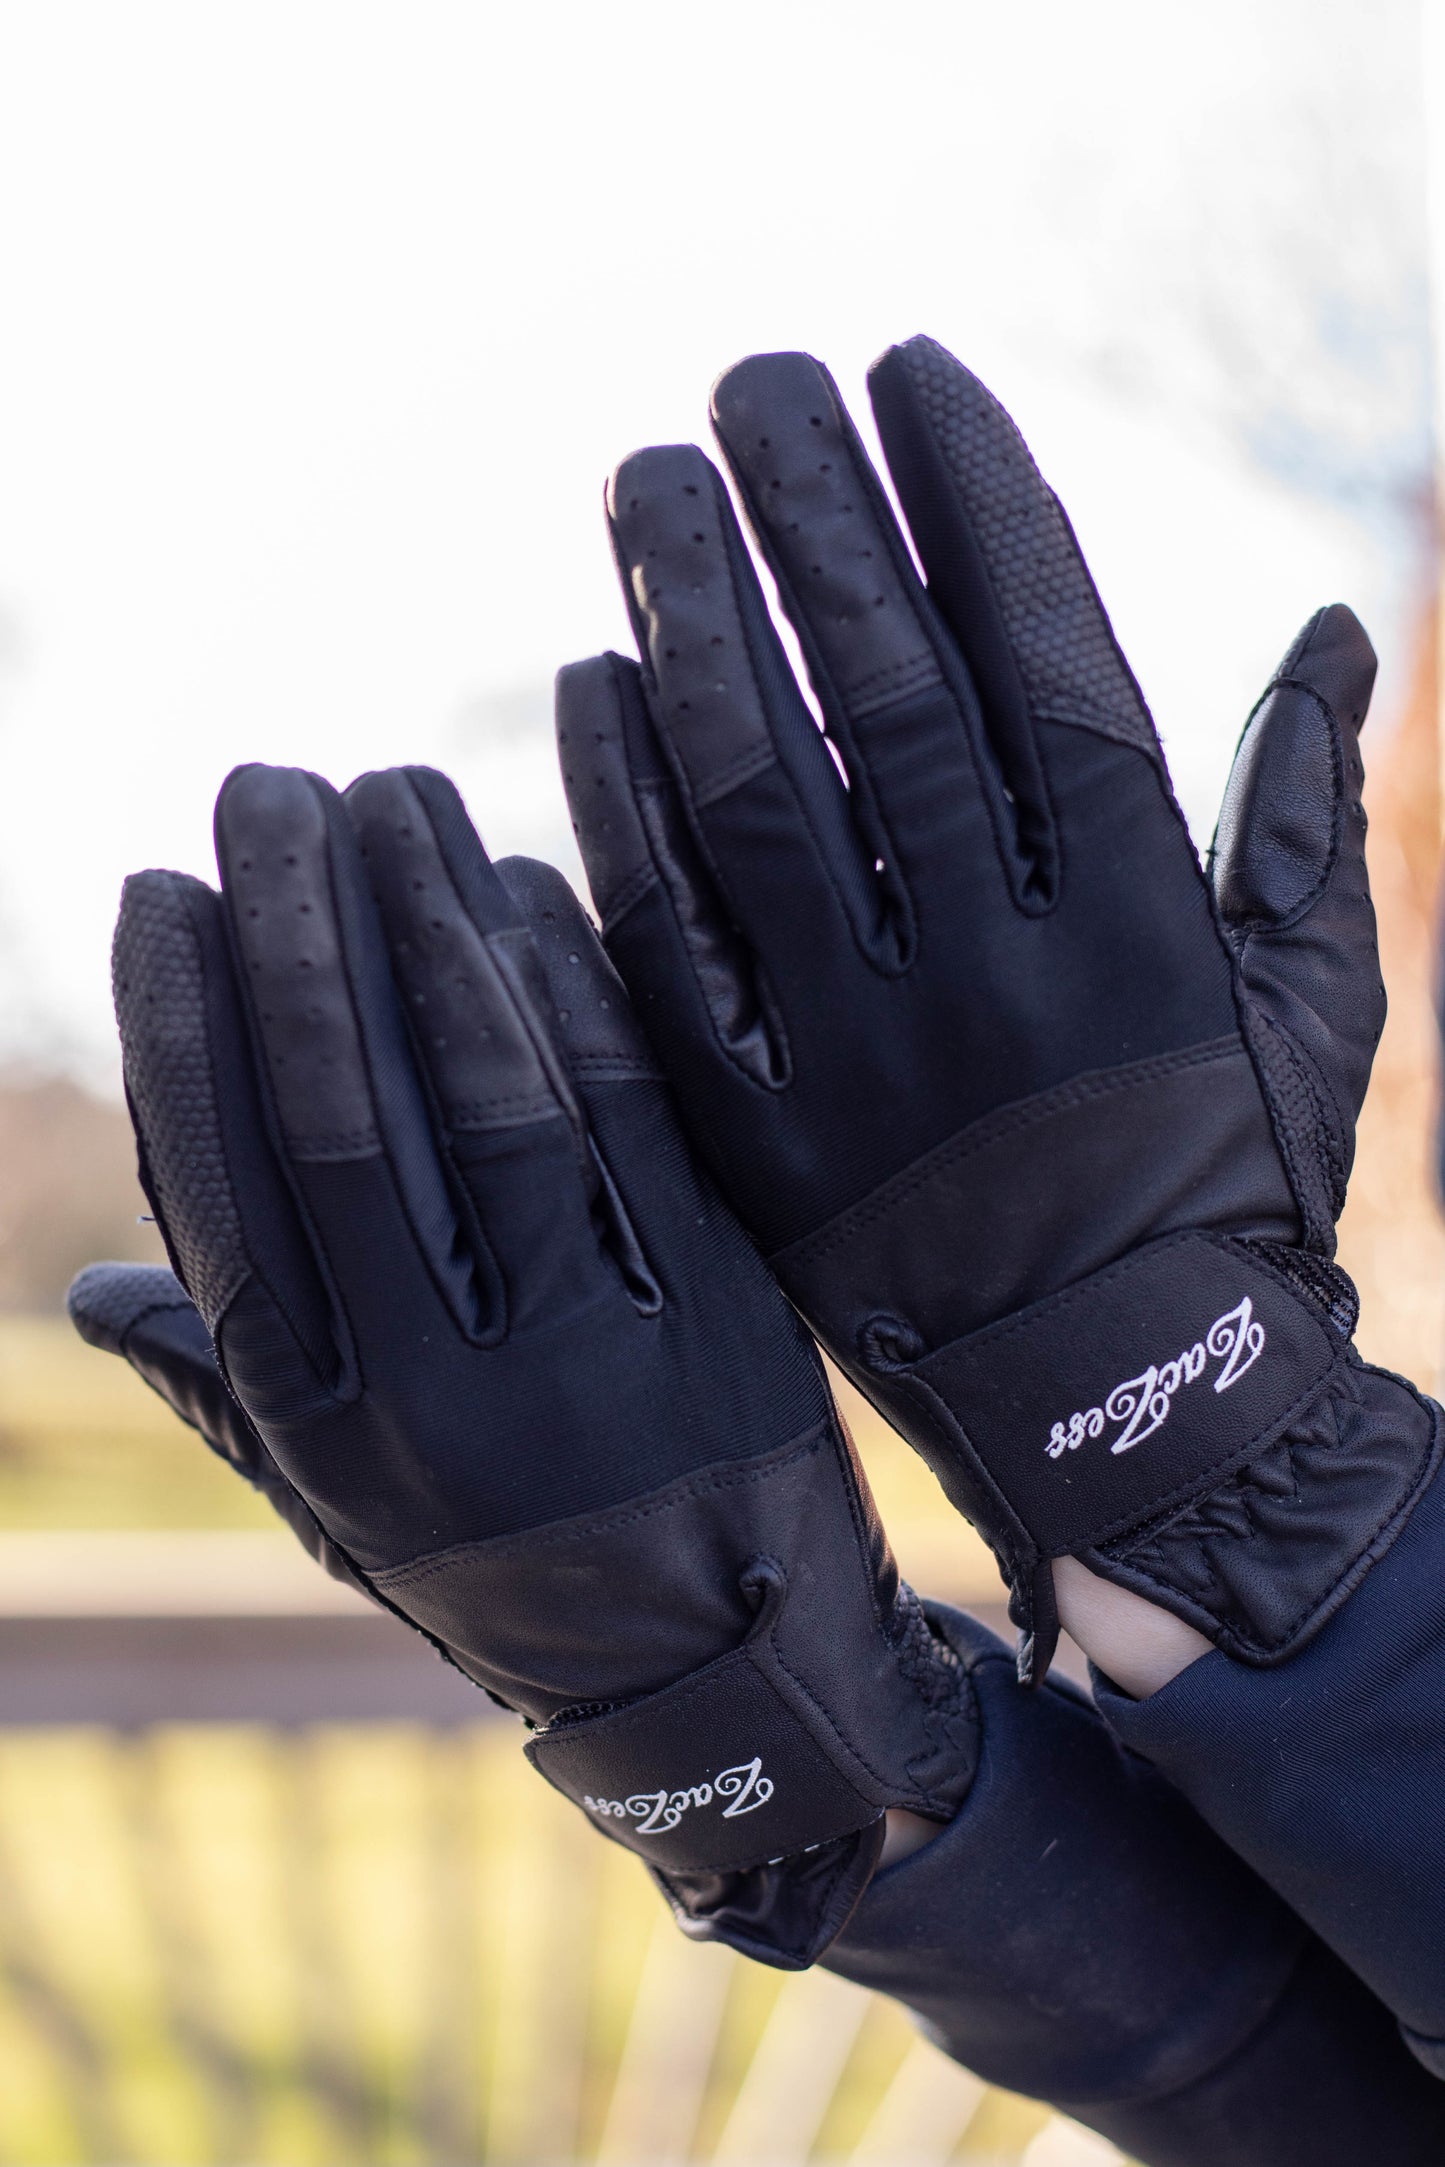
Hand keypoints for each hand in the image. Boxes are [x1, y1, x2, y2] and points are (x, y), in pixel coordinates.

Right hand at [75, 760, 975, 1965]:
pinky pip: (630, 1121)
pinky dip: (573, 995)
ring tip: (393, 794)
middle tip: (270, 786)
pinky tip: (527, 888)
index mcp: (328, 1428)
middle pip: (342, 1111)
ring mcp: (586, 1347)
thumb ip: (235, 1392)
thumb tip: (96, 1291)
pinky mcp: (713, 1309)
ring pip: (484, 1092)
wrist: (738, 1686)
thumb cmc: (516, 1577)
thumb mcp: (355, 1518)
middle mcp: (441, 1387)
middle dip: (296, 929)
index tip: (163, 889)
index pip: (224, 1186)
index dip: (184, 1024)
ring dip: (429, 924)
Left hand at [558, 335, 1438, 1681]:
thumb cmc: (1231, 1187)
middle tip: (752, 380)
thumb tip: (1343, 629)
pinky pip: (669, 953)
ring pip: (757, 797)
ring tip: (652, 484)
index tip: (914, 366)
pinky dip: (625, 815)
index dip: (975, 495)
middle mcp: (998, 965)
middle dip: (816, 515)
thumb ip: (1305, 813)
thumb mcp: (1309, 1000)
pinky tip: (592, 684)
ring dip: (695, 622)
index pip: (1051, 649)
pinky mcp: (761, 1134)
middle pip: (888, 690)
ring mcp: (864, 1052)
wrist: (1126, 1409)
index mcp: (1140, 912)